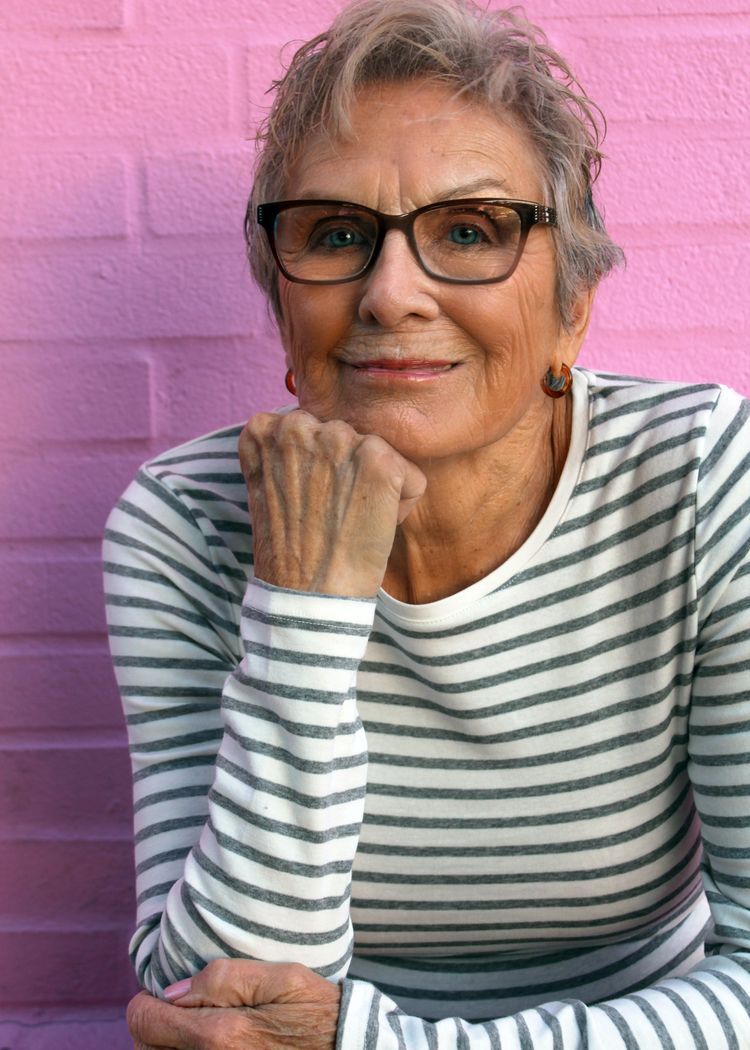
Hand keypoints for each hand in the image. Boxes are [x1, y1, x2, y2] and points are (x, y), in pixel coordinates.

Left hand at [127, 959, 340, 1049]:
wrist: (343, 1048)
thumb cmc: (313, 1009)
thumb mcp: (278, 977)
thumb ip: (222, 978)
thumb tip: (172, 992)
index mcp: (220, 1036)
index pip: (144, 1021)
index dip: (147, 1002)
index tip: (163, 994)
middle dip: (153, 1028)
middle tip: (177, 1012)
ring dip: (165, 1047)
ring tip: (188, 1030)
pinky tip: (200, 1047)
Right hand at [239, 410, 425, 596]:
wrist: (307, 593)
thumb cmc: (291, 552)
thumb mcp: (268, 488)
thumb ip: (286, 453)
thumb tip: (327, 441)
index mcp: (265, 429)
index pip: (309, 428)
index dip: (316, 468)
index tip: (307, 501)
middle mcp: (299, 425)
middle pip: (345, 437)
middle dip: (347, 471)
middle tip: (330, 513)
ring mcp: (340, 439)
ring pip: (377, 453)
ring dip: (374, 485)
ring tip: (349, 520)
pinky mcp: (378, 460)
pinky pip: (411, 477)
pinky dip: (403, 505)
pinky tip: (374, 526)